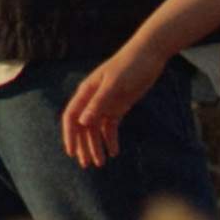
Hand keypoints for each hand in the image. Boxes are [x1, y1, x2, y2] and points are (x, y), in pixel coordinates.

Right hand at [60, 44, 161, 168]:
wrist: (149, 54)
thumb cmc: (130, 66)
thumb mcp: (115, 85)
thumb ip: (99, 103)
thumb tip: (82, 122)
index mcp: (87, 92)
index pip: (72, 116)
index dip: (70, 135)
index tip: (71, 152)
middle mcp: (93, 99)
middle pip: (83, 126)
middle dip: (83, 146)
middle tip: (88, 164)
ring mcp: (106, 103)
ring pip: (96, 129)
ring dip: (96, 145)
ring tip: (101, 163)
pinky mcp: (119, 106)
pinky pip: (110, 127)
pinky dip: (110, 139)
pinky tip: (114, 152)